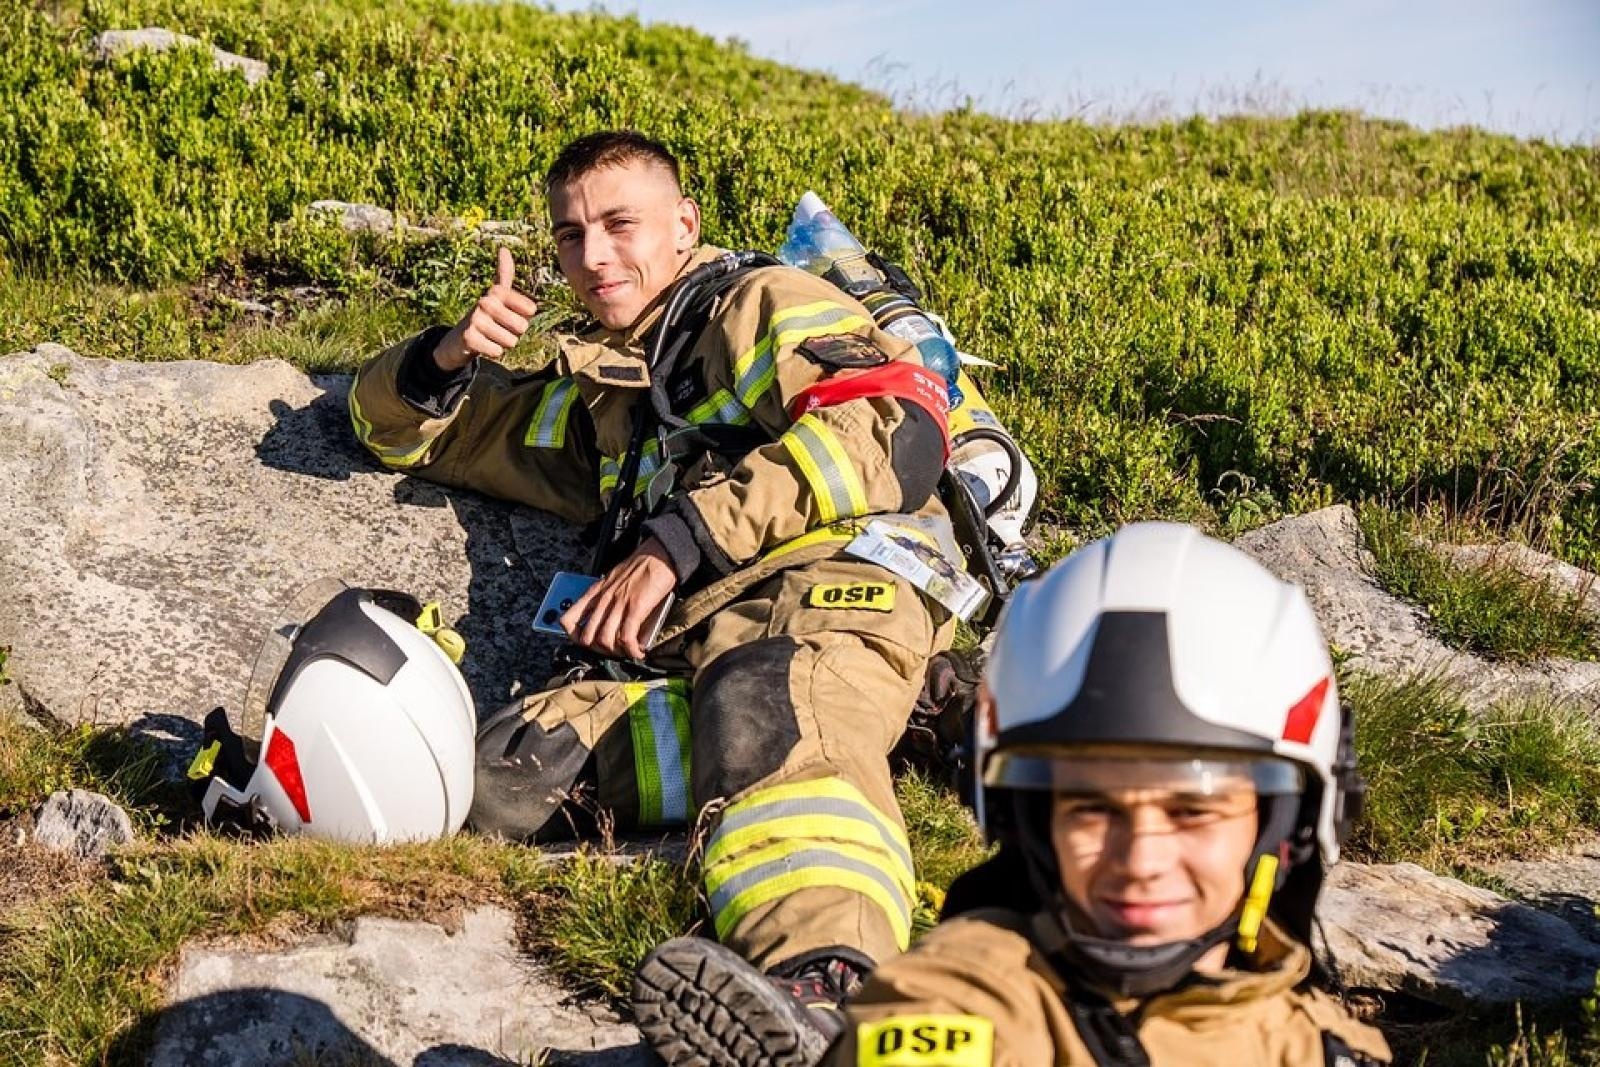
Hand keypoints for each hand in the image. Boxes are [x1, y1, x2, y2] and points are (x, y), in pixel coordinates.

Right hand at [433, 246, 538, 371]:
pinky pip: (498, 351)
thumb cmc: (486, 316)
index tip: (509, 315)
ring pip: (511, 341)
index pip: (530, 309)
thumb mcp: (497, 295)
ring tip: (491, 336)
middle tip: (499, 329)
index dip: (524, 318)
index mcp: (497, 292)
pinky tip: (483, 345)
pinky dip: (494, 352)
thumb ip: (504, 274)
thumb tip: (503, 249)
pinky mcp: (469, 337)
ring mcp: (476, 319)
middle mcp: (486, 302)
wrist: (458, 339)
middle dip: (514, 333)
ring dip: (504, 343)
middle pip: (522, 327)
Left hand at [562, 538, 676, 659]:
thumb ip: (608, 598)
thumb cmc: (641, 565)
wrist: (659, 555)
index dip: (573, 636)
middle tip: (612, 652)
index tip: (586, 643)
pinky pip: (627, 638)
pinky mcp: (636, 608)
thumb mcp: (614, 580)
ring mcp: (618, 604)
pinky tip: (638, 652)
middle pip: (588, 637)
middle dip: (599, 650)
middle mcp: (603, 599)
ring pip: (605, 640)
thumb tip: (613, 621)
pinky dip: (632, 650)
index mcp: (595, 592)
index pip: (569, 619)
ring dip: (616, 653)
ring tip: (627, 653)